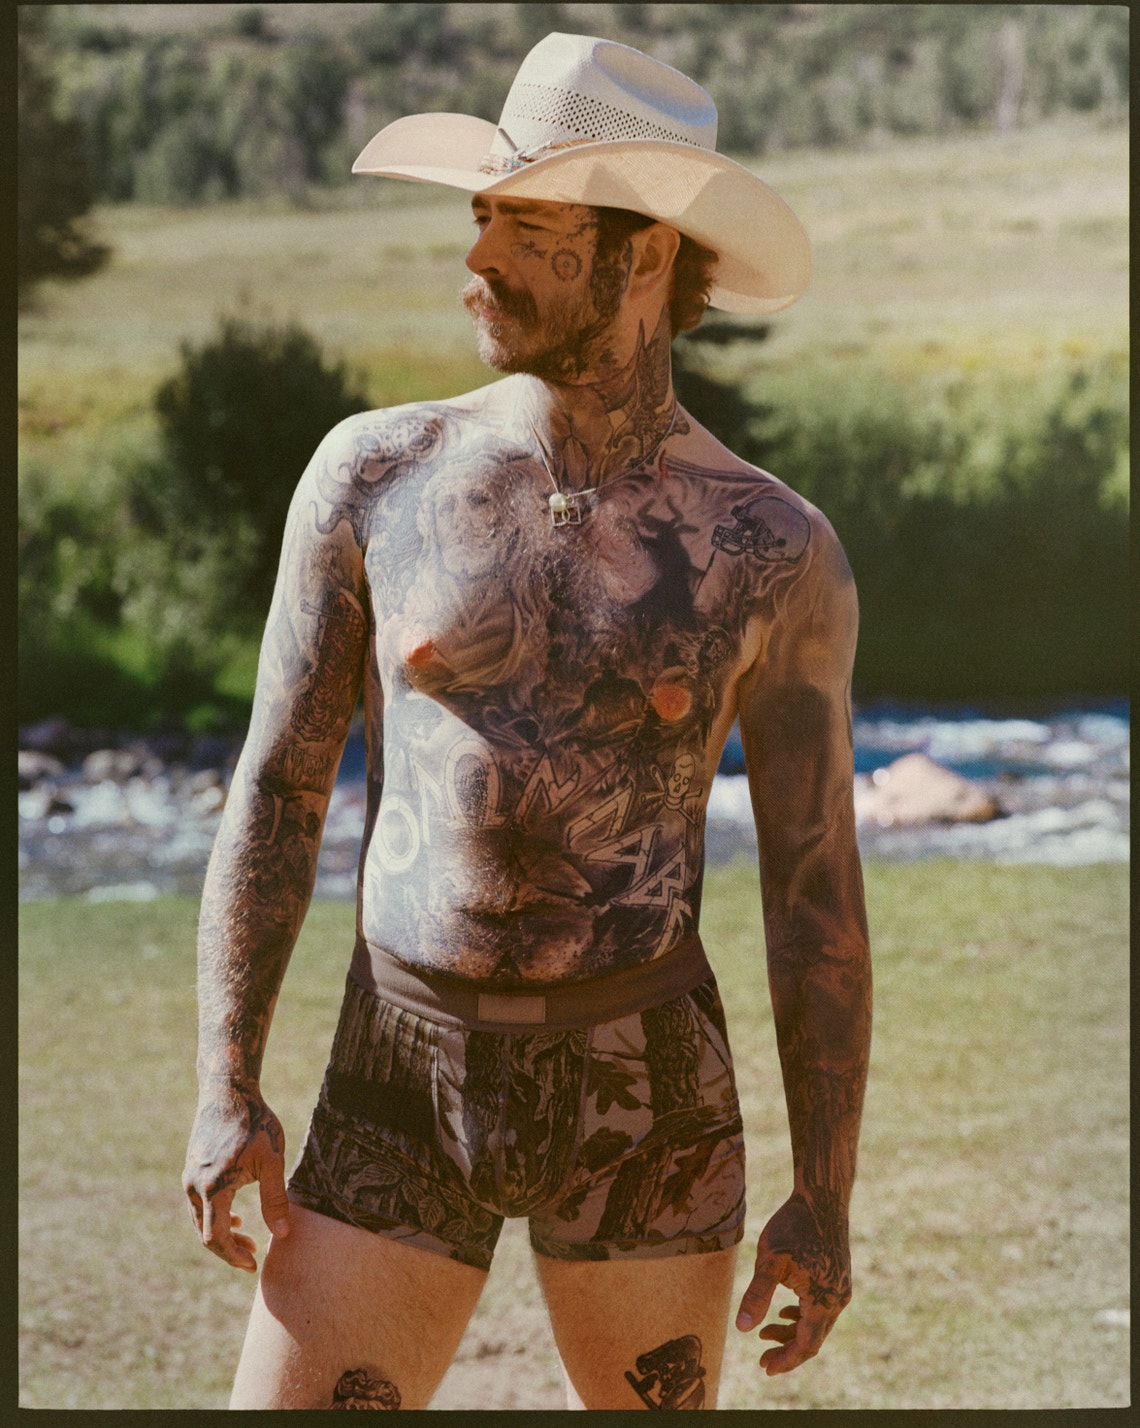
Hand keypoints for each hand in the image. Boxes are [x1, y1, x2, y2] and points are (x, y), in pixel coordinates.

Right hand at [182, 1083, 289, 1271]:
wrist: (228, 1092)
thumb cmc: (255, 1123)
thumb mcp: (272, 1161)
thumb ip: (275, 1199)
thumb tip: (282, 1234)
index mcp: (213, 1187)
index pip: (216, 1238)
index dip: (234, 1256)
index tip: (253, 1265)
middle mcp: (194, 1186)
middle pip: (205, 1234)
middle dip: (229, 1249)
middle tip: (253, 1255)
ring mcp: (190, 1177)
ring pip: (201, 1220)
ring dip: (222, 1233)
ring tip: (248, 1237)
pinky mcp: (192, 1169)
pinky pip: (199, 1204)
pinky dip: (215, 1216)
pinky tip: (235, 1216)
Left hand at [735, 1193, 851, 1374]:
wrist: (822, 1198)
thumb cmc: (794, 1225)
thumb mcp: (770, 1259)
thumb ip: (757, 1294)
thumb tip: (742, 1329)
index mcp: (824, 1300)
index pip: (806, 1344)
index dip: (786, 1360)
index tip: (765, 1368)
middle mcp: (838, 1299)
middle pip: (813, 1338)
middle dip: (787, 1350)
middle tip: (762, 1358)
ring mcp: (841, 1288)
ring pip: (817, 1323)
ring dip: (792, 1332)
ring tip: (764, 1333)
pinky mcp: (838, 1277)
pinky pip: (821, 1307)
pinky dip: (802, 1315)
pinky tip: (784, 1312)